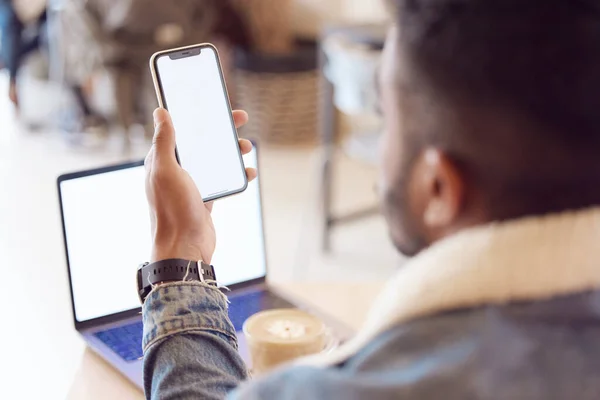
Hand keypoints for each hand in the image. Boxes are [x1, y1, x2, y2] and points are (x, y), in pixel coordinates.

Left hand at [145, 108, 256, 263]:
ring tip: (246, 147)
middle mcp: (176, 170)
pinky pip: (224, 180)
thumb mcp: (166, 171)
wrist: (184, 248)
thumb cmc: (172, 210)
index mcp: (163, 160)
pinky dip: (237, 174)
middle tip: (240, 118)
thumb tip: (160, 112)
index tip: (214, 102)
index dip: (197, 113)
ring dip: (232, 151)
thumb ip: (164, 142)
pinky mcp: (205, 199)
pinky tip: (249, 173)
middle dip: (221, 129)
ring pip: (215, 160)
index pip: (181, 129)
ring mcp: (192, 185)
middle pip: (202, 141)